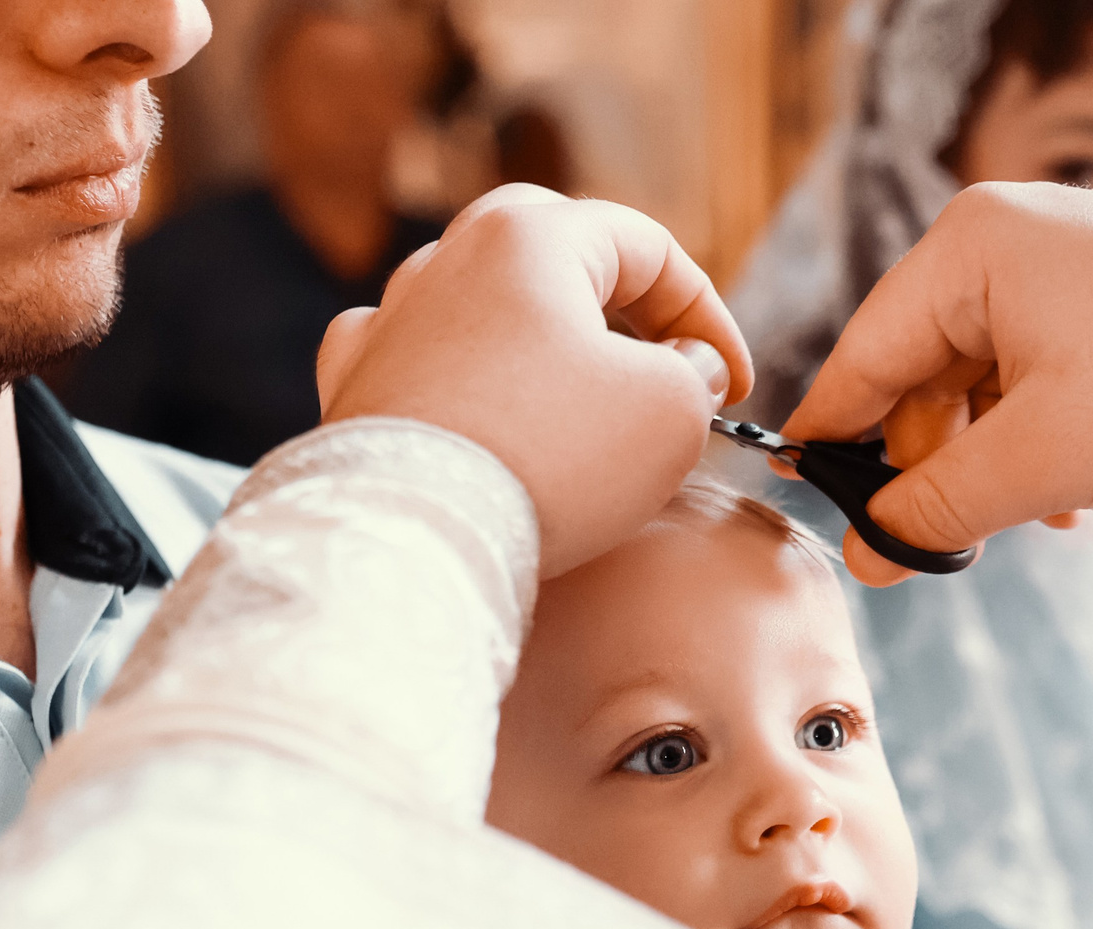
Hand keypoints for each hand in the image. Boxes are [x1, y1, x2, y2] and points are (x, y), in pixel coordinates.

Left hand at [314, 184, 755, 575]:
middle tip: (663, 371)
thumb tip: (685, 364)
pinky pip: (422, 356)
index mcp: (532, 233)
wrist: (416, 532)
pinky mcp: (358, 381)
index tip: (734, 387)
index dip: (710, 317)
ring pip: (491, 306)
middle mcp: (451, 254)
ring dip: (547, 346)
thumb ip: (695, 372)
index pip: (650, 249)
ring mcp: (394, 316)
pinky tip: (479, 403)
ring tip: (583, 406)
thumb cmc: (550, 459)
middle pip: (563, 259)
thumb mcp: (672, 410)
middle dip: (626, 313)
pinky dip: (464, 375)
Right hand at [780, 181, 1092, 586]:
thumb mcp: (1042, 460)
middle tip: (940, 545)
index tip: (800, 500)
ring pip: (978, 384)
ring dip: (993, 461)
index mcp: (968, 249)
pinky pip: (1031, 374)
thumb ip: (940, 509)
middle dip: (932, 464)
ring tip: (1040, 514)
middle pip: (918, 373)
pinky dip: (1036, 437)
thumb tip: (868, 557)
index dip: (830, 439)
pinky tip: (1072, 493)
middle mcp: (1002, 237)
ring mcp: (1056, 261)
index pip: (863, 356)